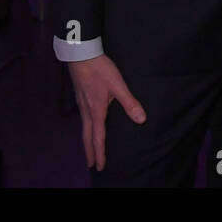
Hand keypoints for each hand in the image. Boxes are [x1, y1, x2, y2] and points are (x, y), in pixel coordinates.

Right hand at [67, 54, 146, 171]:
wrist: (81, 55)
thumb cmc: (100, 70)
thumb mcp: (118, 85)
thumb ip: (130, 103)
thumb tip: (141, 119)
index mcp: (96, 111)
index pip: (98, 137)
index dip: (100, 152)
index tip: (100, 166)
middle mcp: (86, 111)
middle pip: (87, 136)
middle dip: (90, 151)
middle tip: (91, 165)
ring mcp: (81, 104)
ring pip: (82, 128)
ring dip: (86, 141)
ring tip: (88, 149)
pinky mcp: (80, 97)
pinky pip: (82, 119)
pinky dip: (84, 129)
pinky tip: (87, 125)